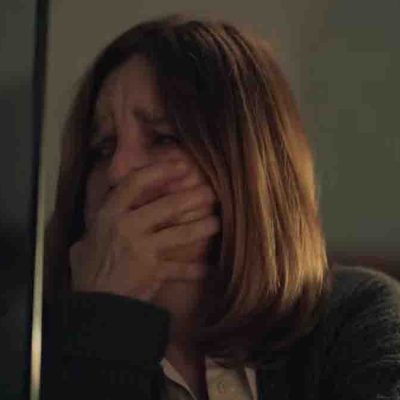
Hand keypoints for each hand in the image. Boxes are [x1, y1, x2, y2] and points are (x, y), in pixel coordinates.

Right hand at [69, 160, 220, 303]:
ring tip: (217, 221)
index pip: (135, 184)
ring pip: (180, 234)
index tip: (179, 165)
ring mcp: (142, 250)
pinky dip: (195, 270)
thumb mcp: (87, 239)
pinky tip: (208, 269)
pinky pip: (180, 269)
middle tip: (209, 191)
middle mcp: (128, 228)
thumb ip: (101, 222)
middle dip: (191, 197)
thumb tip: (110, 206)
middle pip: (166, 207)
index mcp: (110, 215)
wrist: (94, 304)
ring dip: (202, 227)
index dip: (159, 171)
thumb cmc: (89, 269)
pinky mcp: (154, 272)